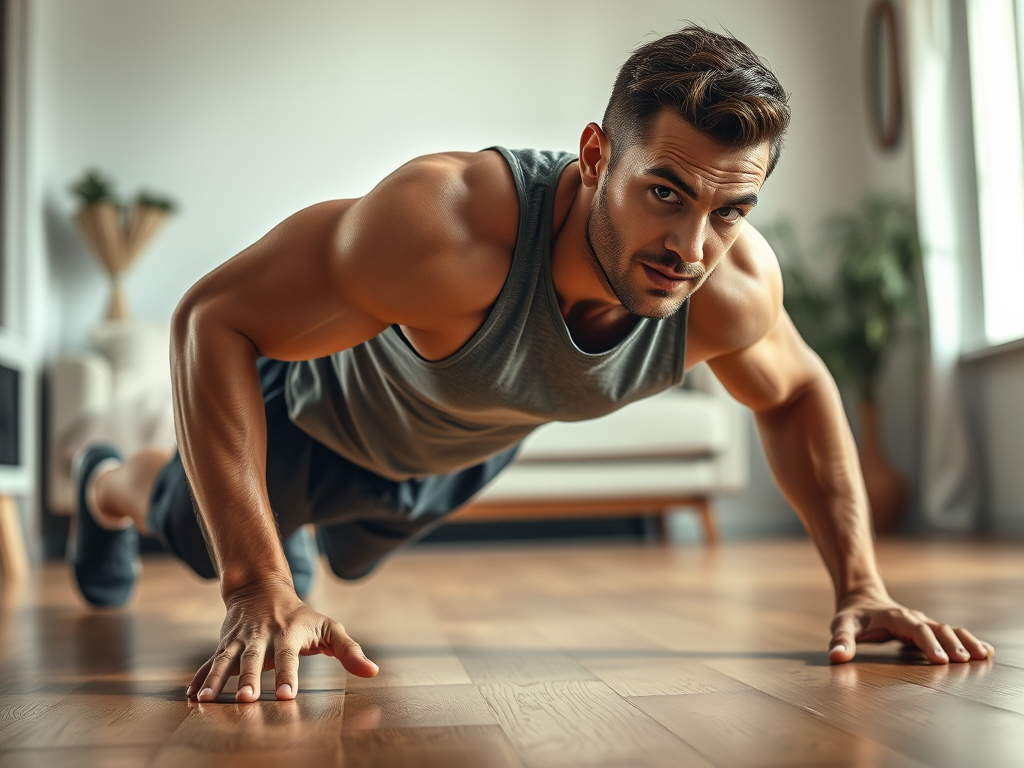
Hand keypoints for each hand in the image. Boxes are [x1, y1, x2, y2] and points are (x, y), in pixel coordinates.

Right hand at [186, 577, 377, 702]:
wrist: (261, 587)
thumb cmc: (301, 616)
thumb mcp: (329, 627)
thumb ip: (350, 650)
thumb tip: (373, 671)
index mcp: (287, 633)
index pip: (289, 656)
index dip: (288, 675)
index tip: (286, 696)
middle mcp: (261, 636)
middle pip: (253, 658)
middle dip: (248, 678)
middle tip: (246, 699)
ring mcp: (239, 640)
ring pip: (225, 659)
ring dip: (215, 679)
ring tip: (205, 700)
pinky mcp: (224, 645)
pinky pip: (210, 662)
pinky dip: (199, 678)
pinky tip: (191, 696)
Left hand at [828, 586, 993, 664]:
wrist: (861, 598)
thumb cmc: (852, 615)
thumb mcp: (842, 625)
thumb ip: (840, 640)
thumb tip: (837, 657)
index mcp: (896, 617)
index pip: (916, 630)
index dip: (928, 644)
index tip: (940, 660)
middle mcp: (914, 618)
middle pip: (937, 629)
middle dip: (952, 644)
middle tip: (966, 661)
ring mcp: (922, 623)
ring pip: (948, 630)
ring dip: (965, 641)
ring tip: (983, 655)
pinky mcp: (926, 629)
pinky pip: (950, 633)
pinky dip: (967, 640)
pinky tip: (984, 651)